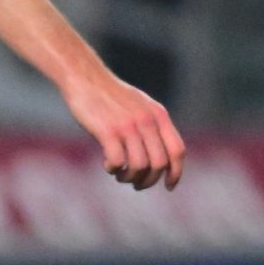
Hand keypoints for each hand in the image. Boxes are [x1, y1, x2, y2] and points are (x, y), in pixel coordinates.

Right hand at [62, 66, 185, 190]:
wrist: (86, 77)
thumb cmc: (112, 96)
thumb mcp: (142, 106)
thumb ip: (154, 126)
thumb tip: (162, 158)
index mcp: (159, 115)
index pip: (177, 150)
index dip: (176, 172)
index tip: (169, 186)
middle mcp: (147, 121)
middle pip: (160, 164)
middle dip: (149, 180)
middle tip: (136, 184)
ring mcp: (128, 125)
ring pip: (140, 166)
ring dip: (130, 178)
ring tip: (121, 175)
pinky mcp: (108, 130)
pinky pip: (118, 161)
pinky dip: (114, 169)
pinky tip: (108, 165)